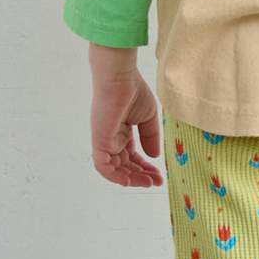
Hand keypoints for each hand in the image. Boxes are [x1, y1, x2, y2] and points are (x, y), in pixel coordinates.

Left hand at [88, 43, 162, 186]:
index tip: (159, 175)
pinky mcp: (99, 141)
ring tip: (149, 182)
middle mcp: (110, 138)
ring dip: (132, 179)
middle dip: (141, 176)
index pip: (131, 156)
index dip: (145, 167)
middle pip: (124, 166)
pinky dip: (116, 177)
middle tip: (157, 182)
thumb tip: (153, 156)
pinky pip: (103, 167)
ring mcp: (104, 141)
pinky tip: (133, 180)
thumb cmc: (132, 90)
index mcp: (120, 132)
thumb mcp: (148, 117)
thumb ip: (150, 137)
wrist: (119, 76)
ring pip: (114, 170)